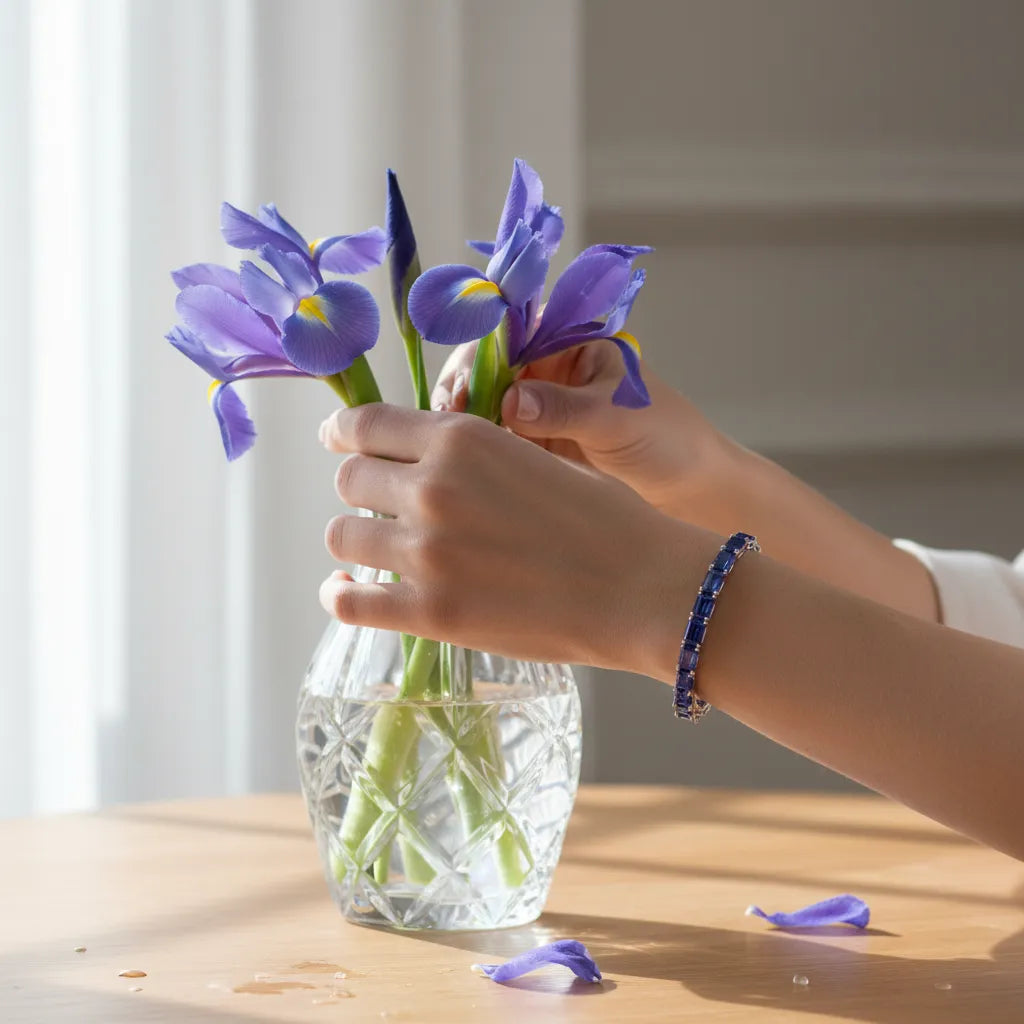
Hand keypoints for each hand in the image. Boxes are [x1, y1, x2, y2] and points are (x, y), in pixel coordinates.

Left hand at [318, 404, 712, 676]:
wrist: (642, 587)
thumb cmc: (605, 519)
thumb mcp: (534, 457)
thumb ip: (474, 455)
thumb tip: (426, 460)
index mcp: (460, 438)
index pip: (365, 425)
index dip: (342, 432)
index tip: (337, 440)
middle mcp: (432, 488)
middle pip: (348, 479)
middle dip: (360, 488)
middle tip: (379, 504)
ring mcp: (426, 553)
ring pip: (342, 535)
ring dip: (355, 539)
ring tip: (376, 550)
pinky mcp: (431, 613)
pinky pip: (350, 602)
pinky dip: (341, 595)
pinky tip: (347, 593)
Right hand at [431, 339, 741, 520]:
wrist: (691, 489)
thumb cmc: (669, 439)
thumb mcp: (617, 418)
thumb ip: (565, 407)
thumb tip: (512, 401)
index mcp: (572, 342)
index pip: (511, 331)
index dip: (480, 355)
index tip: (464, 387)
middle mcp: (549, 369)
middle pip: (488, 367)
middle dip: (465, 388)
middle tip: (451, 421)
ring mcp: (539, 408)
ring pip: (486, 404)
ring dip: (466, 422)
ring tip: (452, 447)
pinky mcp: (535, 445)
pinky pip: (496, 439)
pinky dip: (478, 447)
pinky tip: (465, 464)